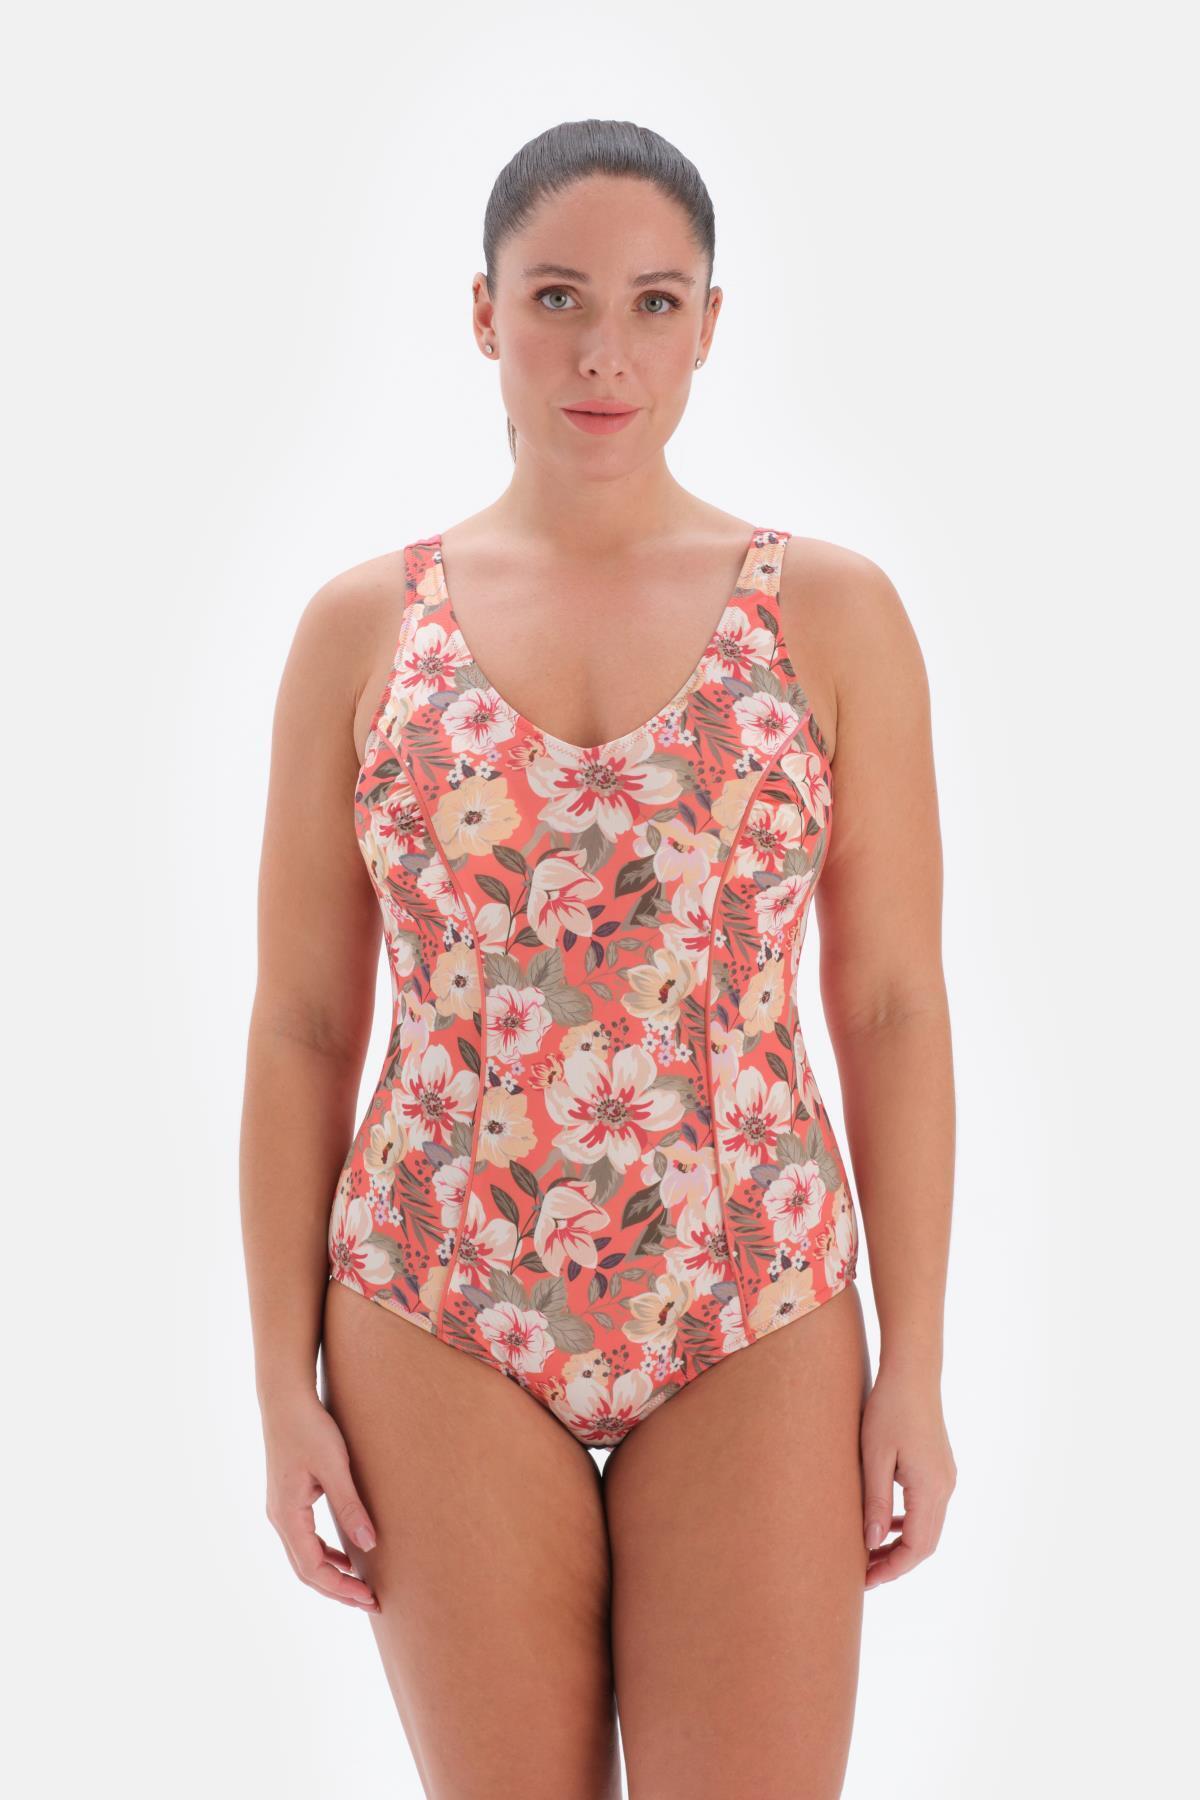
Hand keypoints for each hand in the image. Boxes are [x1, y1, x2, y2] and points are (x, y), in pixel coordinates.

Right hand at [263, 1387, 380, 1612]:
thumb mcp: (334, 1466)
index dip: (341, 1588)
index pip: (313, 1569)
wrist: (285, 1398)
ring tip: (361, 1585)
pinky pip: (305, 1539)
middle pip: (306, 1570)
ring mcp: (282, 1509)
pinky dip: (326, 1554)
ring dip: (332, 1573)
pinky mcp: (288, 1499)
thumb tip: (369, 1544)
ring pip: (304, 1557)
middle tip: (371, 1601)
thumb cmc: (310, 1428)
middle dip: (338, 1589)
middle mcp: (280, 1518)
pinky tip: (347, 1553)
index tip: (369, 1597)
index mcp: (288, 1515)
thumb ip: (350, 1505)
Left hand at [860, 1363, 955, 1589]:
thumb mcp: (874, 1456)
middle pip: (925, 1544)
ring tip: (870, 1554)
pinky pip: (927, 1509)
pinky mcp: (940, 1469)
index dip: (892, 1568)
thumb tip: (872, 1544)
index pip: (916, 1547)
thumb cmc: (888, 1409)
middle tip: (863, 1574)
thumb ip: (875, 1502)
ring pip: (928, 1528)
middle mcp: (945, 1488)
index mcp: (930, 1488)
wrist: (912, 1373)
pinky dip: (908, 1524)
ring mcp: (946, 1478)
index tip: (865, 1579)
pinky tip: (885, 1524)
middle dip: (896, 1563)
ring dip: (901, 1545)